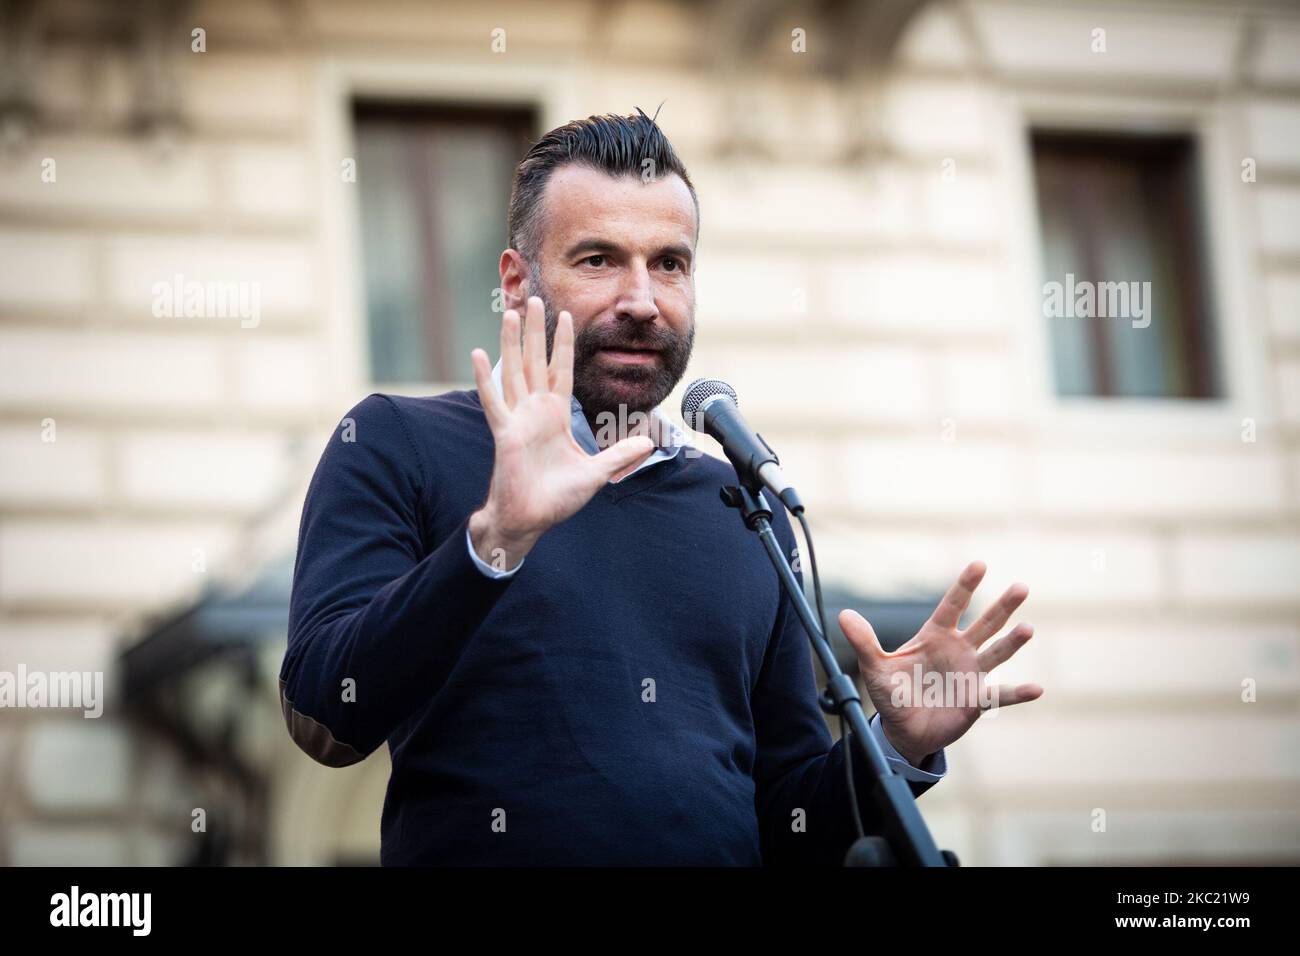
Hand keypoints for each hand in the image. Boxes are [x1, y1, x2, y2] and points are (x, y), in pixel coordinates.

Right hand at [468, 296, 654, 568]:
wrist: (531, 520)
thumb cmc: (557, 499)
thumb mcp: (596, 473)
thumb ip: (619, 455)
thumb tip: (648, 444)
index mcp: (556, 416)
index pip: (561, 370)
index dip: (564, 343)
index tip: (567, 314)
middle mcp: (535, 411)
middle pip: (536, 361)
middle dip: (536, 330)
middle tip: (534, 298)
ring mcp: (518, 419)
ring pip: (514, 372)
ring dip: (512, 343)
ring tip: (510, 313)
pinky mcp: (505, 433)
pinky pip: (494, 402)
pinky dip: (485, 379)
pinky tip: (477, 354)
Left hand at [838, 561, 1042, 765]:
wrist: (903, 729)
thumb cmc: (892, 693)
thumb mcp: (874, 667)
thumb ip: (863, 641)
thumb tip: (843, 614)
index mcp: (935, 636)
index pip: (953, 605)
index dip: (965, 586)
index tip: (980, 564)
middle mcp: (959, 650)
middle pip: (985, 623)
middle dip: (1003, 606)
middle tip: (1021, 587)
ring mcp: (971, 674)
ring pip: (997, 653)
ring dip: (1012, 642)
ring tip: (1028, 628)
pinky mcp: (977, 700)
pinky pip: (1001, 696)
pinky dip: (1019, 693)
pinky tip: (1037, 688)